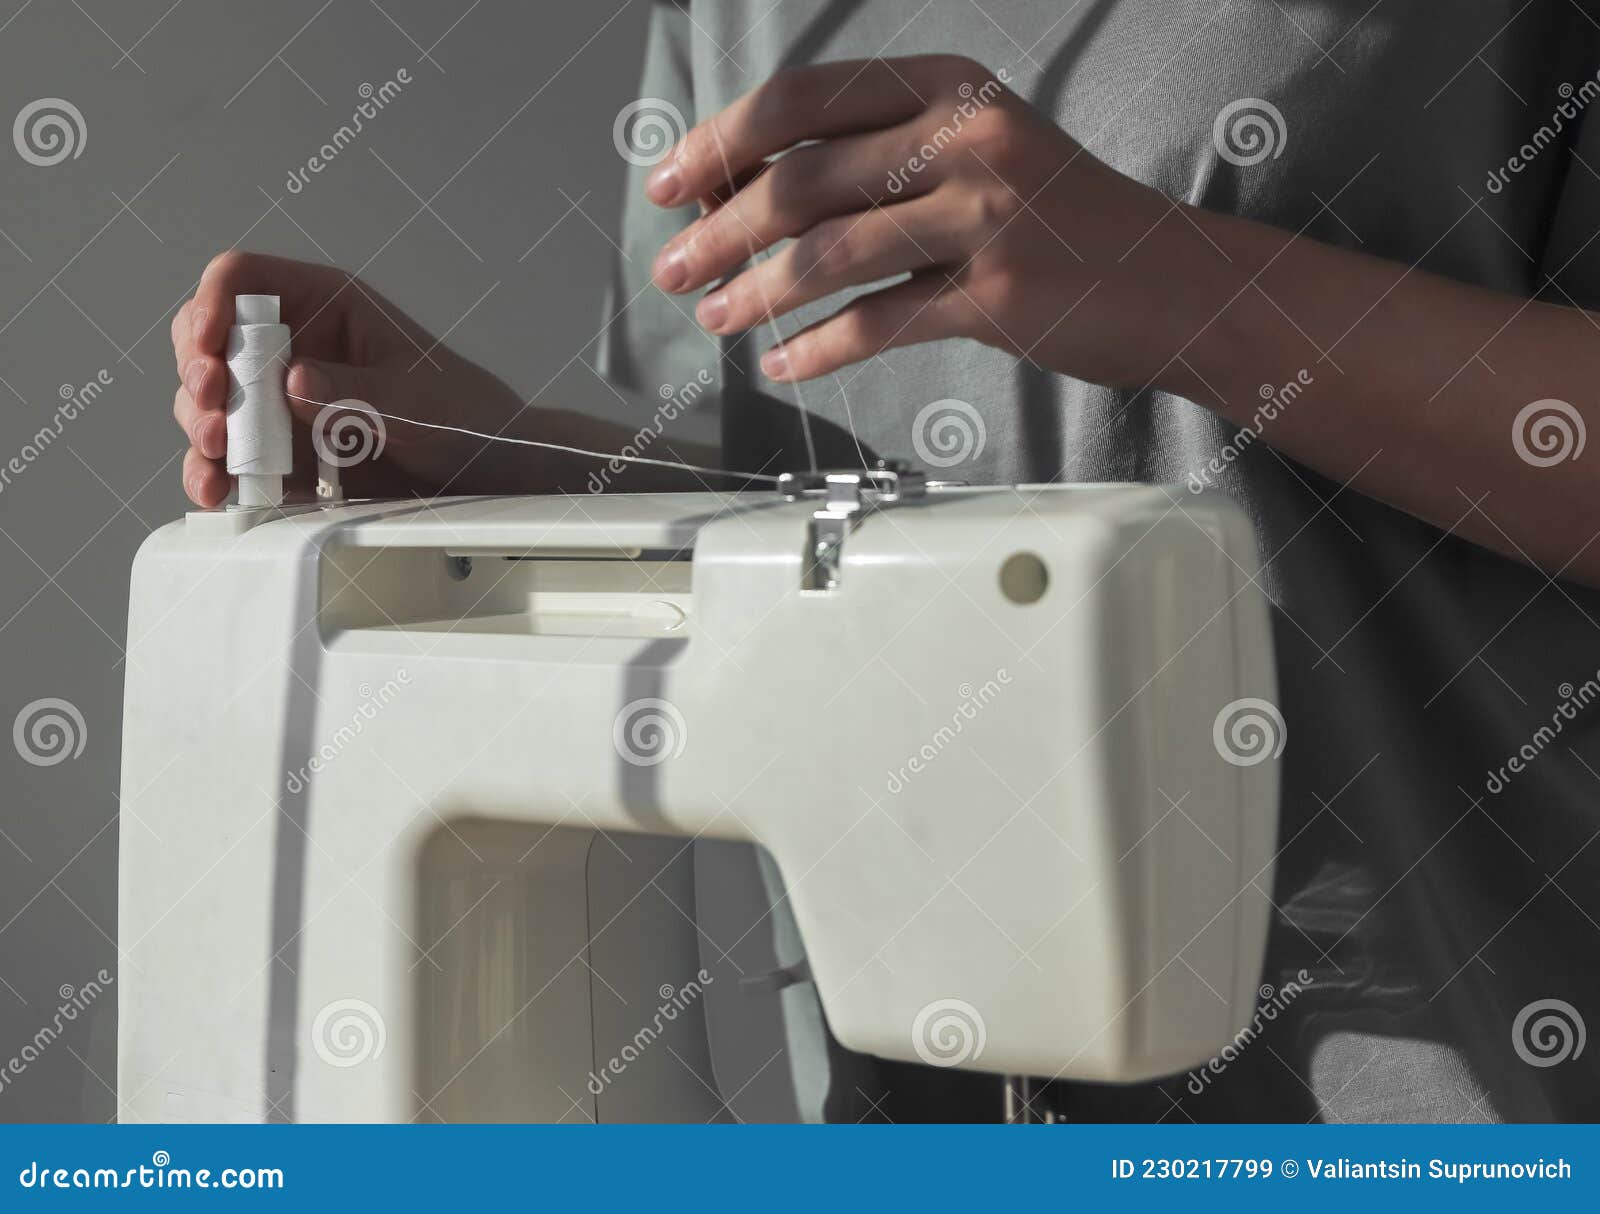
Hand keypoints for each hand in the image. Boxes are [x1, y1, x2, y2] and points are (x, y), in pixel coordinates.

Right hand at [170, 252, 523, 505]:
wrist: (483, 470)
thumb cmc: (462, 413)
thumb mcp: (420, 400)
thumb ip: (361, 391)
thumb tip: (294, 381)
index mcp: (323, 305)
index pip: (242, 280)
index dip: (213, 303)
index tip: (209, 345)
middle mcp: (290, 347)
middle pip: (207, 340)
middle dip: (198, 373)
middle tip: (214, 408)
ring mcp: (278, 402)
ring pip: (209, 402)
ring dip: (202, 427)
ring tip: (220, 452)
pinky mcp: (279, 453)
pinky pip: (229, 459)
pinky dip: (215, 474)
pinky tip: (219, 488)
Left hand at [645, 56, 1191, 389]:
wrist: (1176, 281)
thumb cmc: (1061, 222)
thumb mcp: (976, 155)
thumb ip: (878, 162)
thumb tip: (748, 200)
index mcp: (948, 87)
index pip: (802, 100)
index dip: (720, 141)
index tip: (667, 183)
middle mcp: (967, 138)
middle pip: (802, 177)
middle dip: (717, 229)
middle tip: (668, 268)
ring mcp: (988, 216)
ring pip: (831, 253)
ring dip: (753, 292)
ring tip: (712, 317)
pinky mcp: (1000, 296)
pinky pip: (880, 322)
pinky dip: (819, 349)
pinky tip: (781, 364)